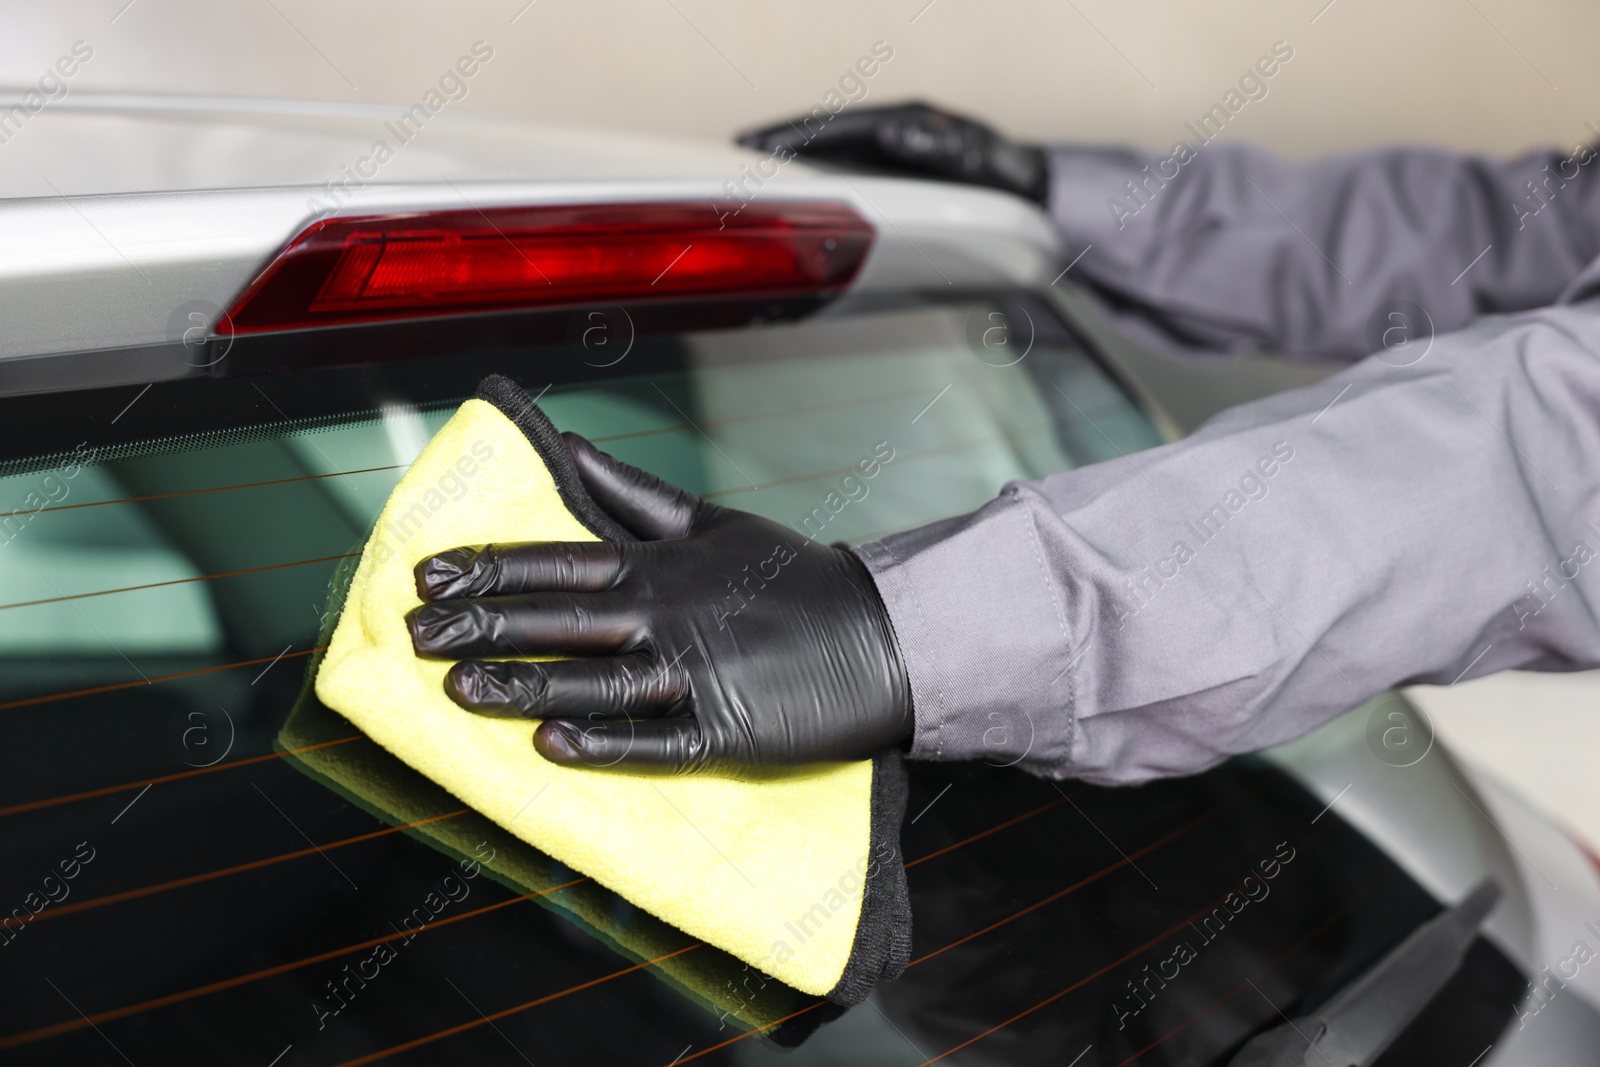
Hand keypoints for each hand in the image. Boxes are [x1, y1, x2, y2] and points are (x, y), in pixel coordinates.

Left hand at [406, 433, 912, 775]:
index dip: (486, 568)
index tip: (426, 574)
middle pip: (557, 621)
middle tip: (415, 635)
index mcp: (659, 565)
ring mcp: (693, 676)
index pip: (555, 563)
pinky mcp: (723, 732)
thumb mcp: (713, 523)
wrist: (880, 635)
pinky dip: (603, 746)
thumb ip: (635, 494)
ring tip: (458, 688)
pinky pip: (653, 743)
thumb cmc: (793, 577)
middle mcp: (666, 615)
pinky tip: (549, 749)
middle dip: (480, 625)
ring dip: (522, 685)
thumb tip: (568, 448)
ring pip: (591, 683)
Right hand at [737, 101, 1048, 203]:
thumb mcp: (976, 160)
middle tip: (734, 163)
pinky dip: (813, 187)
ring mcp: (891, 156)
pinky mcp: (893, 179)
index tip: (755, 147)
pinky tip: (791, 203)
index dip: (794, 137)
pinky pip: (843, 178)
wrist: (1033, 197)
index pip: (838, 127)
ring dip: (791, 169)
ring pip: (830, 159)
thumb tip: (892, 133)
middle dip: (779, 149)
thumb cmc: (1006, 181)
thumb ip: (937, 146)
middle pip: (824, 139)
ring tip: (750, 180)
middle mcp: (894, 134)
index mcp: (908, 123)